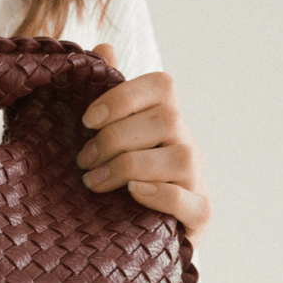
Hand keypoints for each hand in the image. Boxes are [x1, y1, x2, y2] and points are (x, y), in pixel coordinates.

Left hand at [76, 53, 210, 243]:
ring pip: (180, 156)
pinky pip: (190, 200)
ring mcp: (197, 178)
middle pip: (166, 120)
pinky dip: (160, 195)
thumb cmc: (119, 178)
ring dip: (129, 167)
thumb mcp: (108, 137)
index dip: (124, 96)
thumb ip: (108, 96)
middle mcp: (186, 142)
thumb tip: (103, 48)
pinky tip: (131, 194)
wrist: (136, 234)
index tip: (86, 120)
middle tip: (83, 160)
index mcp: (165, 117)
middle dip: (116, 138)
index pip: (161, 85)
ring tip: (93, 183)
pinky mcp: (200, 214)